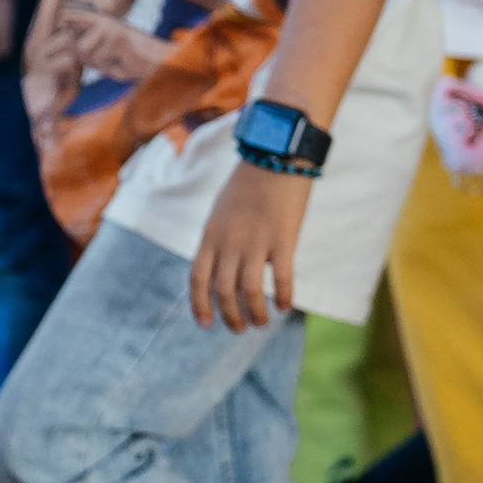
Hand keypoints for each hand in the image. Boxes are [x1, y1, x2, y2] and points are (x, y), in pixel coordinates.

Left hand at [189, 161, 312, 331]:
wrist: (275, 154)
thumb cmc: (249, 182)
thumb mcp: (222, 211)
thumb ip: (220, 239)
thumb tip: (226, 265)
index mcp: (211, 235)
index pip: (197, 278)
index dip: (199, 305)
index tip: (205, 324)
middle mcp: (229, 242)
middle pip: (222, 290)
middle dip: (229, 315)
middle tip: (239, 328)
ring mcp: (255, 241)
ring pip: (249, 290)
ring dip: (254, 313)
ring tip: (260, 324)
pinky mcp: (283, 238)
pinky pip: (282, 277)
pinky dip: (283, 296)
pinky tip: (286, 307)